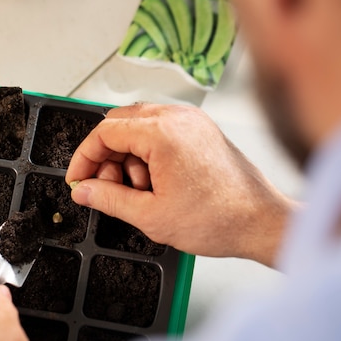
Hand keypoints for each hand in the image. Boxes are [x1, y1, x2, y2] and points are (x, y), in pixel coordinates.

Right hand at [66, 104, 294, 266]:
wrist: (261, 222)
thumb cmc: (219, 218)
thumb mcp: (151, 215)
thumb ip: (108, 199)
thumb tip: (84, 190)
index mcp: (162, 133)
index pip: (105, 132)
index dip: (85, 157)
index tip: (79, 178)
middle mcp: (178, 118)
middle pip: (120, 124)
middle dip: (108, 158)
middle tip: (108, 189)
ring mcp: (192, 122)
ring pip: (139, 128)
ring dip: (129, 158)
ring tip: (142, 192)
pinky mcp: (200, 131)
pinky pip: (161, 133)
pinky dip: (149, 155)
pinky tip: (157, 184)